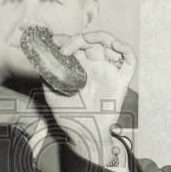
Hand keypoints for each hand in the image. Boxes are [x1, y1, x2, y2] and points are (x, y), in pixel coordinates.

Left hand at [46, 31, 135, 163]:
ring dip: (98, 37)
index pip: (76, 46)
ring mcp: (109, 72)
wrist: (84, 134)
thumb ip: (47, 79)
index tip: (53, 41)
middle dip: (77, 39)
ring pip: (110, 44)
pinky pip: (130, 59)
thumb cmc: (70, 119)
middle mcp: (95, 68)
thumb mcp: (52, 96)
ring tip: (85, 40)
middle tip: (63, 47)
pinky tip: (114, 45)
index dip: (66, 39)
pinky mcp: (121, 80)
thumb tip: (41, 62)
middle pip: (91, 41)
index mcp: (80, 70)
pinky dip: (125, 48)